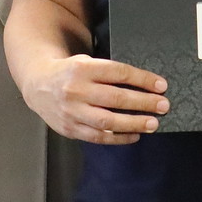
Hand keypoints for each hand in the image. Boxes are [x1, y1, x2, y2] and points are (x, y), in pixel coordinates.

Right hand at [18, 55, 167, 143]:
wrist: (38, 85)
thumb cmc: (71, 73)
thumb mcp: (86, 63)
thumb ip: (109, 73)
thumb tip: (146, 86)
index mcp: (83, 68)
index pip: (119, 73)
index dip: (142, 79)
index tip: (162, 86)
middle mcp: (76, 90)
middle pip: (116, 98)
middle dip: (143, 102)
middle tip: (163, 106)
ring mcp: (72, 111)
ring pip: (108, 121)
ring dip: (134, 123)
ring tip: (153, 123)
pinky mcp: (69, 129)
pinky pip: (98, 136)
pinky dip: (119, 138)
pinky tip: (134, 135)